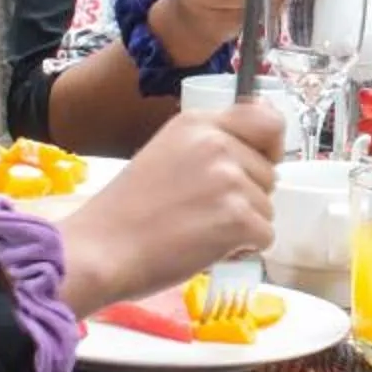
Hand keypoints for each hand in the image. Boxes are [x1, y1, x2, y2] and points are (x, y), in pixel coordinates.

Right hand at [53, 103, 283, 311]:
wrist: (100, 250)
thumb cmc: (125, 212)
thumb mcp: (165, 153)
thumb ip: (208, 146)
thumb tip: (261, 151)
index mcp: (198, 123)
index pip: (267, 121)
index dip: (270, 146)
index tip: (259, 162)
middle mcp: (218, 143)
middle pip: (268, 173)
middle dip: (247, 196)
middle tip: (201, 211)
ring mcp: (230, 180)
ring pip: (266, 208)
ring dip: (242, 226)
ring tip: (196, 230)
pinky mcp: (238, 218)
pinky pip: (264, 236)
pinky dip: (242, 250)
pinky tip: (204, 248)